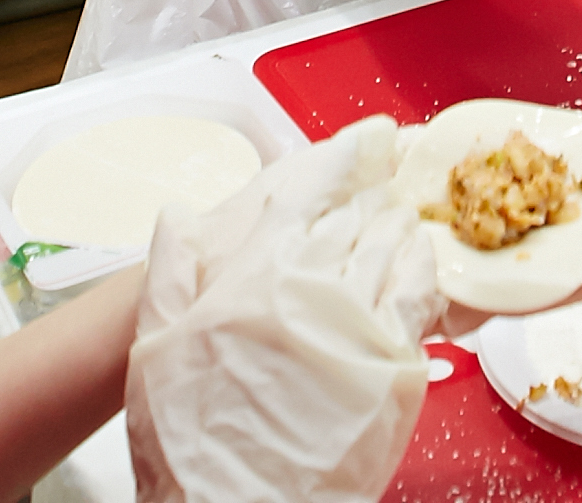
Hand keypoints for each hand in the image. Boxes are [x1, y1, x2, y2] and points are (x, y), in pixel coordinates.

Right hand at [127, 117, 445, 502]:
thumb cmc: (192, 442)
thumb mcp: (157, 348)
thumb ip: (171, 273)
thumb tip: (177, 215)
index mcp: (256, 275)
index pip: (313, 190)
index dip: (349, 156)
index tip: (371, 139)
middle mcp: (316, 289)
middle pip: (363, 215)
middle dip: (376, 195)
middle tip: (385, 183)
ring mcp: (362, 326)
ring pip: (398, 248)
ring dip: (401, 229)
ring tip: (399, 222)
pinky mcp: (397, 368)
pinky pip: (423, 299)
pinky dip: (424, 273)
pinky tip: (418, 271)